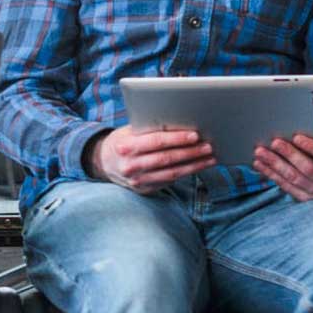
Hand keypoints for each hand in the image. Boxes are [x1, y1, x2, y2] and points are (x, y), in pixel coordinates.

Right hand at [87, 127, 215, 192]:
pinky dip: (186, 173)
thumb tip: (180, 123)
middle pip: (167, 159)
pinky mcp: (144, 190)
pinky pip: (169, 181)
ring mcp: (137, 181)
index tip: (195, 135)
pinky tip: (198, 166)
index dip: (177, 139)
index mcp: (125, 146)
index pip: (156, 142)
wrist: (103, 162)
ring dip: (194, 166)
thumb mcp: (130, 131)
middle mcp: (130, 165)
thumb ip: (149, 128)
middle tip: (208, 146)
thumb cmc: (123, 141)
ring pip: (171, 173)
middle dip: (191, 153)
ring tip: (210, 158)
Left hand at [252, 130, 312, 201]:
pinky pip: (285, 186)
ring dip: (275, 165)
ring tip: (261, 152)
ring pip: (294, 178)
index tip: (297, 136)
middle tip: (275, 142)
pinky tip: (260, 164)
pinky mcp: (304, 198)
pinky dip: (271, 174)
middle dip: (290, 155)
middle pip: (308, 169)